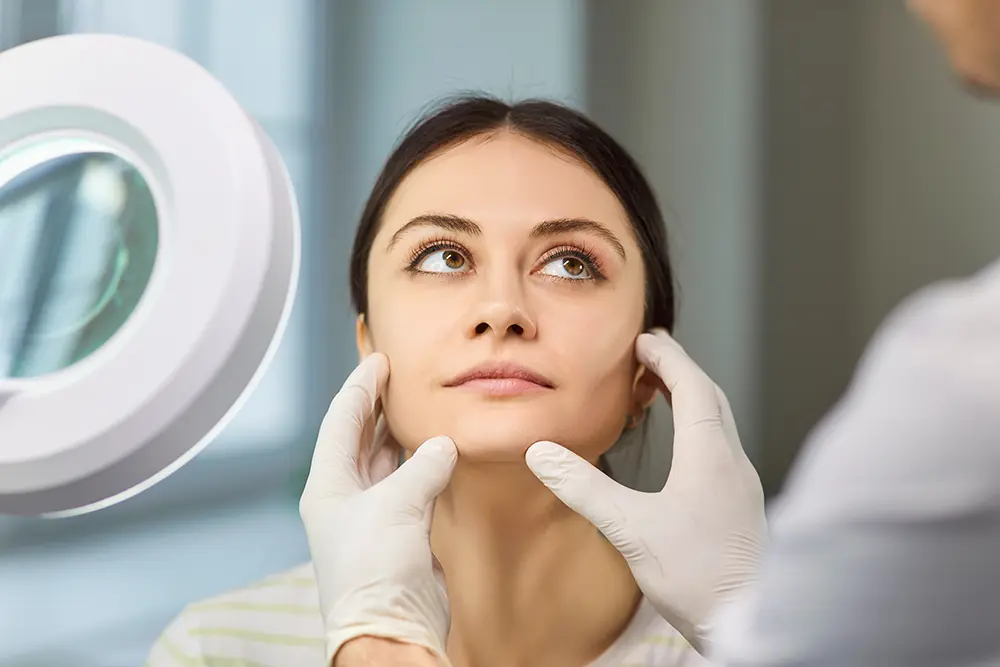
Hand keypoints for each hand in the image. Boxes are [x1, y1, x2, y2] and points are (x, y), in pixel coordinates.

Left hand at [300, 353, 457, 665]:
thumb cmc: (375, 567)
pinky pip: (410, 485)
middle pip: (360, 437)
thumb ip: (422, 466)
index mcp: (327, 485)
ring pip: (385, 461)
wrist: (391, 627)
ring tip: (417, 403)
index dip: (361, 387)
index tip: (379, 359)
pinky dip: (423, 463)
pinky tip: (436, 447)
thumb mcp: (397, 505)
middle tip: (399, 374)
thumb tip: (443, 444)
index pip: (342, 421)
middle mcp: (345, 496)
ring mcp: (372, 514)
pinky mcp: (400, 532)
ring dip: (400, 434)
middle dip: (377, 405)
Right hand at [525, 330, 767, 654]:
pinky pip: (721, 446)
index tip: (644, 340)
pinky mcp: (742, 506)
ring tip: (660, 393)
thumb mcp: (630, 528)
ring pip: (719, 422)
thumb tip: (542, 453)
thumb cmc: (697, 577)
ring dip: (691, 398)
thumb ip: (584, 488)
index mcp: (710, 455)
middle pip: (710, 398)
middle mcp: (732, 461)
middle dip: (679, 370)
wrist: (750, 623)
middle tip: (649, 356)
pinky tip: (682, 449)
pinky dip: (699, 427)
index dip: (667, 358)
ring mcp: (741, 484)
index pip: (692, 386)